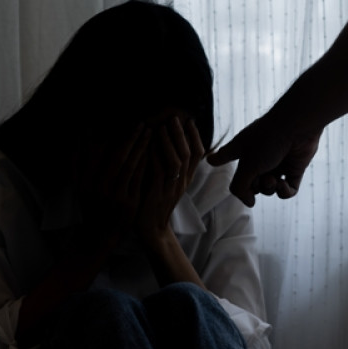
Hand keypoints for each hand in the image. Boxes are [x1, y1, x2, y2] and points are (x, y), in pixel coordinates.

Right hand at [71, 125, 151, 237]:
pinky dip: (146, 163)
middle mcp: (100, 188)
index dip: (111, 134)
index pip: (98, 152)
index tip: (120, 121)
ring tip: (150, 133)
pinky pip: (140, 179)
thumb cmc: (90, 207)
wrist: (98, 236)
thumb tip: (77, 138)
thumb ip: (76, 163)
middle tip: (141, 123)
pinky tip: (152, 151)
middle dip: (131, 137)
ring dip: (141, 147)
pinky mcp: (130, 204)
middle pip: (118, 156)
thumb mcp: (78, 187)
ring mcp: (116, 197)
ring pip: (131, 166)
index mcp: (86, 182)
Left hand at [135, 117, 204, 244]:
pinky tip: (149, 144)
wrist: (151, 231)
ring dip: (169, 142)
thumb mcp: (165, 183)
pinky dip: (156, 156)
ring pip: (177, 160)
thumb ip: (168, 166)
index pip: (198, 154)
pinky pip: (161, 172)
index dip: (195, 136)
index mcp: (186, 179)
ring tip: (162, 126)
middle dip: (181, 134)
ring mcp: (172, 189)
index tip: (189, 121)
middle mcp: (182, 183)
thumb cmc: (154, 204)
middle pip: (189, 153)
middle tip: (174, 117)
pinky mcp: (159, 194)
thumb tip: (164, 142)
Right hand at [206, 111, 320, 206]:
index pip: (227, 155)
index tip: (211, 160)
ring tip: (273, 180)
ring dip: (270, 189)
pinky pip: (288, 189)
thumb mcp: (246, 166)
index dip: (220, 158)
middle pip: (251, 182)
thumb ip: (240, 187)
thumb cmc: (267, 141)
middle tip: (259, 179)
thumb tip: (250, 203)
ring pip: (269, 188)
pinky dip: (284, 191)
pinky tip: (282, 184)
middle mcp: (259, 156)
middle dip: (254, 186)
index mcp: (244, 150)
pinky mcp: (295, 169)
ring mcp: (278, 163)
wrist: (297, 127)